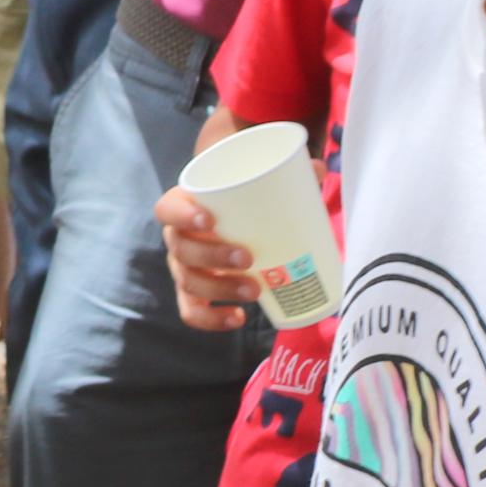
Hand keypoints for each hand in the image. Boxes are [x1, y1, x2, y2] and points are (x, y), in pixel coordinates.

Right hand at [155, 183, 271, 331]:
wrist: (229, 222)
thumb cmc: (240, 200)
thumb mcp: (255, 184)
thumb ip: (283, 173)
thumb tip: (318, 167)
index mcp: (183, 206)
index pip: (167, 209)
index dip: (181, 215)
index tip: (210, 220)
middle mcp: (178, 238)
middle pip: (181, 249)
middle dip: (212, 256)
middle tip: (247, 257)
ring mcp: (184, 268)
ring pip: (188, 282)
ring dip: (220, 289)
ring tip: (254, 291)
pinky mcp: (195, 294)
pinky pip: (193, 312)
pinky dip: (213, 319)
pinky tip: (239, 318)